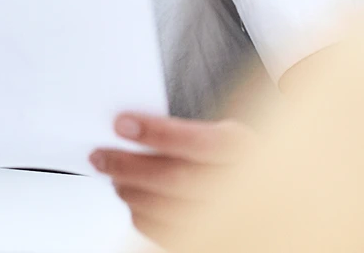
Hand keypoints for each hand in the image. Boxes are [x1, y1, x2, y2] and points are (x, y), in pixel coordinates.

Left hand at [90, 112, 254, 240]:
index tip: (121, 124)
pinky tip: (132, 200)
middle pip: (175, 179)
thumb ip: (184, 131)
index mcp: (239, 150)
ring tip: (113, 175)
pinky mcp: (209, 240)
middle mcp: (237, 186)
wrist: (263, 190)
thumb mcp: (218, 133)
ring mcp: (225, 219)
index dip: (156, 132)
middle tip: (100, 155)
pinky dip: (141, 218)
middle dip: (129, 166)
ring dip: (131, 192)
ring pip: (168, 212)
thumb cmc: (230, 159)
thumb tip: (131, 126)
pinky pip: (167, 236)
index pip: (197, 141)